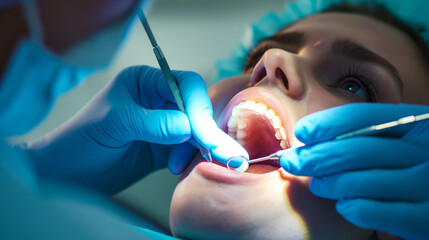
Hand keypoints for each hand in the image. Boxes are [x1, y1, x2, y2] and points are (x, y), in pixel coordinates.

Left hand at [25, 66, 246, 193]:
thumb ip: (153, 123)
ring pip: (197, 131)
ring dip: (198, 147)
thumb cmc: (81, 139)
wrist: (68, 174)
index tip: (201, 132)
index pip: (185, 84)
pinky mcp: (166, 148)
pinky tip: (178, 167)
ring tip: (181, 164)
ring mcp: (164, 125)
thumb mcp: (115, 124)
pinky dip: (191, 158)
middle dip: (205, 130)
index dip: (198, 106)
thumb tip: (188, 125)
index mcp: (145, 81)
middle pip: (197, 108)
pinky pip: (189, 150)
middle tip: (216, 151)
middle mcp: (158, 100)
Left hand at [280, 103, 428, 239]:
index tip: (302, 132)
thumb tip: (310, 140)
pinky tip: (344, 205)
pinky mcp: (425, 217)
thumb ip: (366, 136)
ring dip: (330, 183)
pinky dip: (351, 207)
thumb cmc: (412, 166)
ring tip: (317, 184)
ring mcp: (428, 183)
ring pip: (362, 181)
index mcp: (416, 123)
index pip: (362, 116)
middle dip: (316, 156)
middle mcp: (426, 149)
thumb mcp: (399, 141)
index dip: (326, 123)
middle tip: (292, 162)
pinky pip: (373, 211)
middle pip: (356, 149)